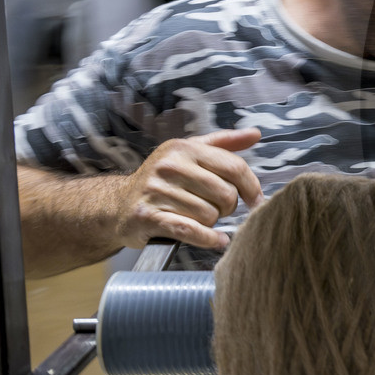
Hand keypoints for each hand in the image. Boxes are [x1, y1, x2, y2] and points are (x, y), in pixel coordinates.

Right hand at [113, 129, 263, 250]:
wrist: (118, 204)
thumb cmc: (163, 180)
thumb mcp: (189, 154)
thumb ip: (223, 144)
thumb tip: (254, 134)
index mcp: (184, 149)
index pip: (234, 167)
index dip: (252, 186)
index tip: (256, 199)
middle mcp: (169, 166)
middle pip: (225, 194)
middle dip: (227, 207)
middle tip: (217, 209)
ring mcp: (156, 191)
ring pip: (210, 215)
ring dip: (211, 222)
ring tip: (199, 218)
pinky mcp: (148, 216)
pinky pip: (191, 230)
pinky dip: (208, 239)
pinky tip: (216, 239)